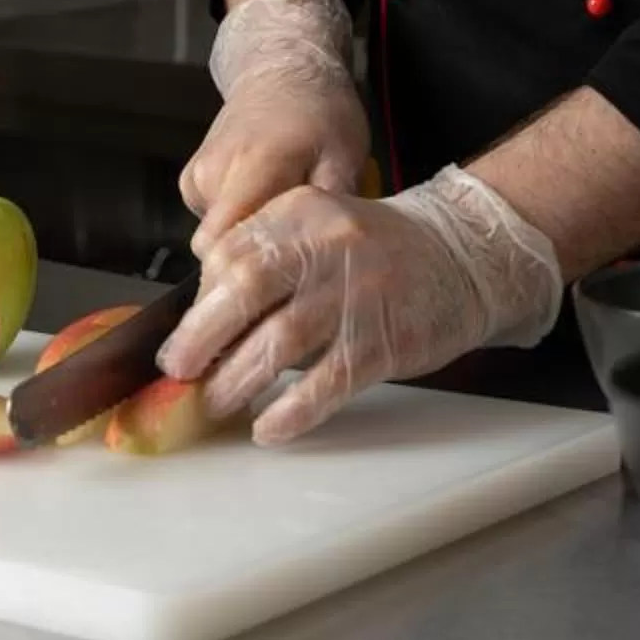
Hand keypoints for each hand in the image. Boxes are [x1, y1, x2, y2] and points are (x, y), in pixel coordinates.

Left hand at [157, 164, 561, 444]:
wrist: (462, 255)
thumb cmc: (377, 252)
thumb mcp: (319, 230)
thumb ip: (267, 261)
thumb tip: (204, 317)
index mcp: (301, 212)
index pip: (232, 252)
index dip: (197, 300)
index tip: (178, 335)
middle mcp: (326, 246)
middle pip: (246, 291)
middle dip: (202, 338)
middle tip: (178, 372)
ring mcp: (357, 294)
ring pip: (280, 343)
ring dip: (238, 380)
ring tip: (216, 403)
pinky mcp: (383, 341)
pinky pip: (326, 384)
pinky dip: (291, 411)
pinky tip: (269, 427)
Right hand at [179, 0, 371, 256]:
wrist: (283, 68)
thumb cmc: (320, 112)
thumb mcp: (345, 156)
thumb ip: (330, 205)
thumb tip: (330, 254)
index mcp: (254, 168)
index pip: (225, 245)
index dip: (244, 280)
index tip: (273, 296)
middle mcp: (215, 175)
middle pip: (218, 250)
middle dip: (249, 268)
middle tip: (290, 270)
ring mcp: (198, 178)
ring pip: (215, 238)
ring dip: (247, 242)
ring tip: (284, 223)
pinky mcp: (191, 181)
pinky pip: (211, 221)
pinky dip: (237, 222)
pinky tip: (263, 202)